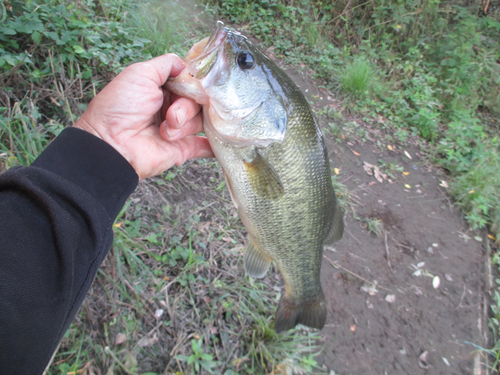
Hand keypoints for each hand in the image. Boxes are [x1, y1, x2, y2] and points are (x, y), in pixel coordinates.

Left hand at [74, 54, 213, 179]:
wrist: (111, 144)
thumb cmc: (120, 107)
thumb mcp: (140, 73)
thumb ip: (166, 64)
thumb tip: (186, 64)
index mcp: (162, 89)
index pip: (190, 82)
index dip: (194, 84)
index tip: (194, 86)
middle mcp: (171, 108)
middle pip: (198, 101)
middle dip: (186, 106)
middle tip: (172, 115)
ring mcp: (178, 129)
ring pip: (201, 120)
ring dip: (186, 124)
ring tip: (167, 131)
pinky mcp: (182, 149)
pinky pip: (206, 146)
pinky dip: (216, 144)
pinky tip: (223, 141)